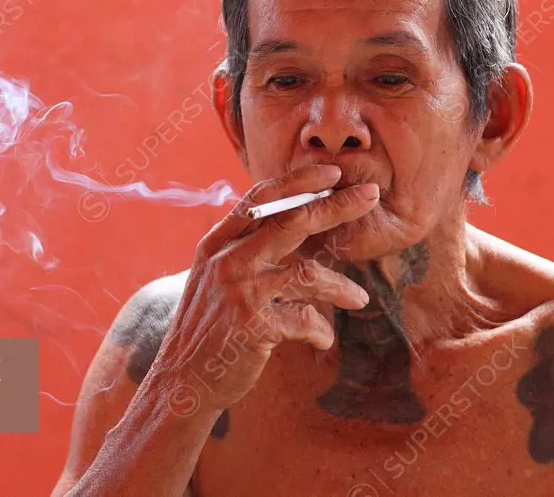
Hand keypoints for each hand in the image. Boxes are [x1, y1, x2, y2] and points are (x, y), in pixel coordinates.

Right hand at [148, 164, 378, 413]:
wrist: (182, 380)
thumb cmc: (209, 326)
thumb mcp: (215, 277)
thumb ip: (246, 249)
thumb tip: (292, 224)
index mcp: (217, 242)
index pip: (261, 197)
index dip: (299, 181)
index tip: (334, 172)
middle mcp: (227, 260)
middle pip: (292, 221)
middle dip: (336, 205)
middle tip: (371, 195)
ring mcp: (239, 291)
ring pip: (308, 273)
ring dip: (341, 287)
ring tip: (361, 298)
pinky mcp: (253, 325)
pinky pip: (305, 319)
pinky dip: (320, 329)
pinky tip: (323, 338)